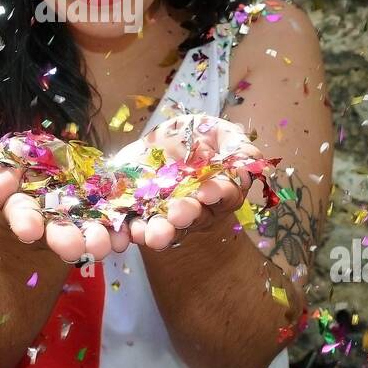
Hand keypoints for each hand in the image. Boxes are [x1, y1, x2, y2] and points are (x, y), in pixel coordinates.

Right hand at [0, 149, 131, 263]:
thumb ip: (1, 176)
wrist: (55, 173)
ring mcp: (83, 222)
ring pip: (91, 235)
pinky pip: (120, 225)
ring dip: (98, 241)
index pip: (23, 217)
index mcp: (26, 210)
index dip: (25, 223)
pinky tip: (133, 233)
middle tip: (73, 249)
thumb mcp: (7, 162)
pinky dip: (127, 231)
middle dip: (65, 241)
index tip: (29, 230)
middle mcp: (54, 224)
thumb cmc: (23, 166)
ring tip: (103, 245)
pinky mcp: (110, 216)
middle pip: (59, 234)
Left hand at [121, 115, 261, 251]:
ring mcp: (165, 215)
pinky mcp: (136, 214)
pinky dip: (125, 234)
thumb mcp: (217, 130)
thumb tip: (248, 161)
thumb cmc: (195, 136)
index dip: (218, 193)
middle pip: (195, 217)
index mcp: (219, 189)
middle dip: (187, 216)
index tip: (207, 191)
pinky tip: (119, 237)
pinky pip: (131, 227)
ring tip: (149, 233)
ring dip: (158, 233)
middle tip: (178, 215)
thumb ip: (235, 144)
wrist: (157, 145)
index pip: (225, 194)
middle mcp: (195, 209)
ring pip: (165, 229)